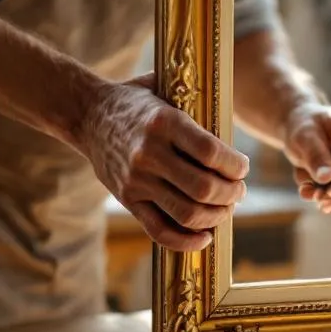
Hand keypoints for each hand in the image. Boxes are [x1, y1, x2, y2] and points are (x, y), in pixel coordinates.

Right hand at [76, 73, 247, 250]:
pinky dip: (186, 241)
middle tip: (239, 191)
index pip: (210, 152)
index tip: (242, 167)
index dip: (235, 165)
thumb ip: (195, 105)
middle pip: (203, 187)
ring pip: (187, 213)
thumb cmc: (137, 102)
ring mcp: (137, 180)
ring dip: (216, 216)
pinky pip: (159, 231)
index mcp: (164, 122)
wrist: (88, 114)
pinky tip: (205, 237)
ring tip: (226, 209)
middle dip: (232, 194)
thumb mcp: (164, 90)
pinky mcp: (128, 199)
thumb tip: (234, 122)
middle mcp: (149, 153)